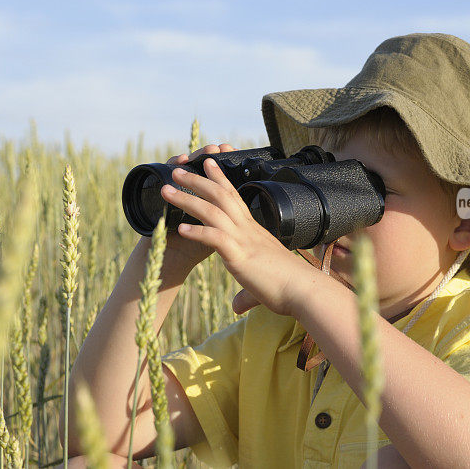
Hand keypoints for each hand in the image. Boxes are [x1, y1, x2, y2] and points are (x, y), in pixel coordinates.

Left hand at [160, 156, 316, 317]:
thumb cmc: (286, 287)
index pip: (234, 197)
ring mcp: (244, 241)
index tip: (207, 162)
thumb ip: (246, 296)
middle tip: (176, 169)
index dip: (219, 178)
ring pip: (213, 211)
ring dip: (187, 199)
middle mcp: (247, 230)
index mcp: (252, 231)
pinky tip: (181, 229)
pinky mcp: (240, 257)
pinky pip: (216, 238)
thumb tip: (237, 307)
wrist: (303, 291)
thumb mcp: (261, 286)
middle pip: (219, 196)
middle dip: (196, 181)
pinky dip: (197, 232)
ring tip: (166, 191)